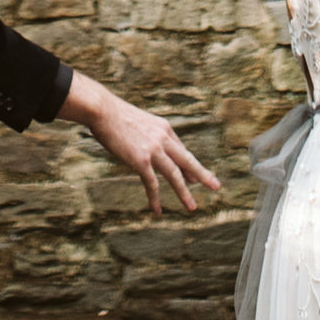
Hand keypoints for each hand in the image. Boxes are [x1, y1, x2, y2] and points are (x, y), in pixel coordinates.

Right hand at [59, 71, 222, 215]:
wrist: (103, 110)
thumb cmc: (115, 115)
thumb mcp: (139, 121)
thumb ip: (148, 134)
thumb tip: (146, 146)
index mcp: (164, 127)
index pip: (180, 149)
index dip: (189, 165)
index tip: (197, 176)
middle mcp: (163, 138)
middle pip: (187, 160)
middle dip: (202, 174)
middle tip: (216, 186)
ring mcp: (154, 149)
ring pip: (175, 175)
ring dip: (184, 192)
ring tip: (192, 206)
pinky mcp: (141, 160)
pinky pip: (152, 183)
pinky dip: (155, 198)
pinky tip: (157, 209)